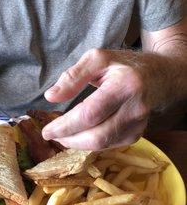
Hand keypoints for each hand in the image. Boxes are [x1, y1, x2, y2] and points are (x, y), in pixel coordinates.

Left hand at [41, 48, 158, 149]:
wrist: (158, 76)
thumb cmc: (123, 65)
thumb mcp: (97, 59)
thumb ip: (73, 76)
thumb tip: (50, 97)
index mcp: (125, 85)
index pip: (89, 114)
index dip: (65, 126)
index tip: (46, 131)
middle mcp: (135, 109)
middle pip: (96, 137)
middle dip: (69, 140)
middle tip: (52, 135)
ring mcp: (138, 124)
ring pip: (102, 145)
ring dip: (78, 143)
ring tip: (64, 134)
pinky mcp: (137, 134)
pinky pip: (108, 145)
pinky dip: (90, 143)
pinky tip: (82, 134)